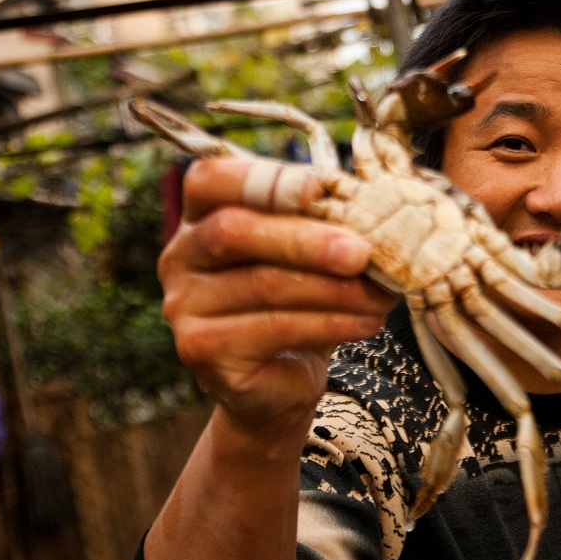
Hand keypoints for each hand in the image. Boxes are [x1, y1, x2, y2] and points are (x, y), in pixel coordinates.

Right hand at [158, 157, 395, 442]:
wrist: (279, 381)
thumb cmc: (296, 300)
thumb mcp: (305, 251)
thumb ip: (319, 221)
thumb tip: (368, 200)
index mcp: (199, 215)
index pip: (211, 179)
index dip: (265, 179)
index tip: (322, 188)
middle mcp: (180, 256)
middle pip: (235, 231)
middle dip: (306, 240)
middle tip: (362, 251)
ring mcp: (184, 306)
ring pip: (262, 284)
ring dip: (333, 288)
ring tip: (381, 293)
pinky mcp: (202, 350)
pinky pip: (273, 328)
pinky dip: (330, 322)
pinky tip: (366, 321)